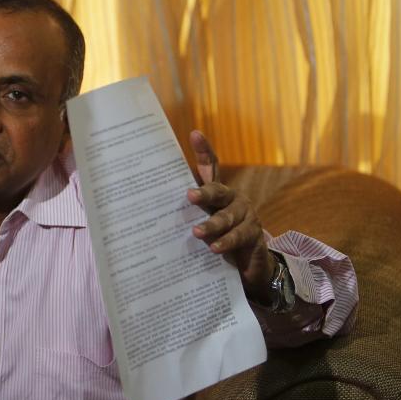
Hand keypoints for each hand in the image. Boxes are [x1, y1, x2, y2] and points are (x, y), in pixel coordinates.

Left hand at [186, 130, 275, 303]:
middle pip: (218, 191)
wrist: (247, 265)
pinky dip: (225, 242)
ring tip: (196, 232)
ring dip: (212, 225)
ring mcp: (245, 215)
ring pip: (227, 217)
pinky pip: (238, 237)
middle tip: (189, 196)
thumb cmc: (216, 239)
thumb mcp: (199, 225)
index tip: (195, 135)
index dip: (204, 151)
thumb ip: (183, 217)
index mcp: (217, 193)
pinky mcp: (253, 233)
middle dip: (204, 193)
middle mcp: (232, 199)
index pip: (211, 168)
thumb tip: (147, 213)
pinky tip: (214, 248)